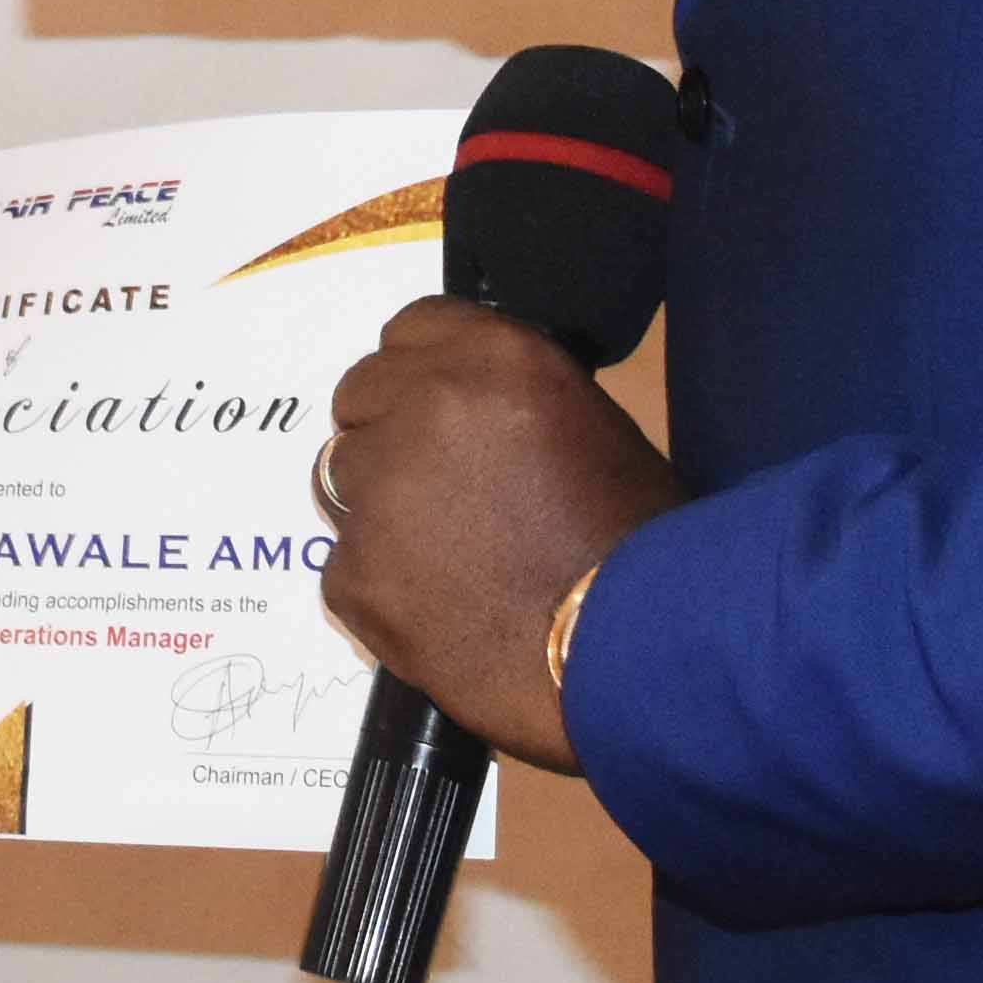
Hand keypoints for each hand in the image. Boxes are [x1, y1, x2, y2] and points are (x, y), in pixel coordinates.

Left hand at [313, 297, 683, 768]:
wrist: (631, 654)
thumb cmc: (640, 546)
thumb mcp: (592, 430)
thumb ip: (509, 403)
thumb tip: (469, 413)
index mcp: (493, 359)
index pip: (410, 328)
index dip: (419, 373)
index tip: (434, 408)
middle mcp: (424, 407)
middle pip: (360, 397)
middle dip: (388, 434)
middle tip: (438, 491)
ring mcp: (380, 492)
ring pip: (342, 481)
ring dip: (380, 509)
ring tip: (445, 560)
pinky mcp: (355, 573)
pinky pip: (345, 566)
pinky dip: (381, 587)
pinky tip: (438, 613)